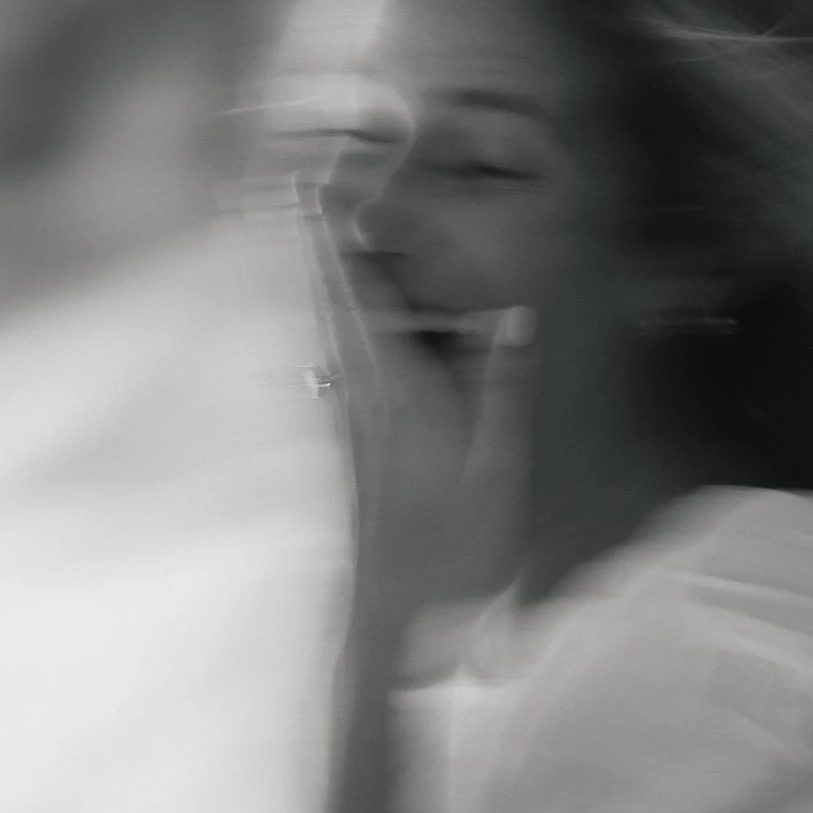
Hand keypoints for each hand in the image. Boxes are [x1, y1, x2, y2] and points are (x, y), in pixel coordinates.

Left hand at [299, 186, 536, 635]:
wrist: (395, 625)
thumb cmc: (452, 552)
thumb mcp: (498, 470)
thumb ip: (503, 388)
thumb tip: (514, 315)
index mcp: (397, 394)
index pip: (360, 297)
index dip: (337, 240)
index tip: (314, 187)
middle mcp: (363, 401)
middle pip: (334, 305)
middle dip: (318, 245)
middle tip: (298, 188)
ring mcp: (353, 427)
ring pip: (333, 335)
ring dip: (325, 282)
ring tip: (315, 235)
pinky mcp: (354, 452)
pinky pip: (344, 369)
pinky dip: (340, 329)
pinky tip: (342, 328)